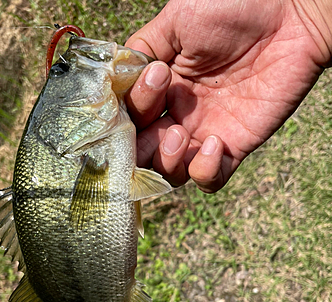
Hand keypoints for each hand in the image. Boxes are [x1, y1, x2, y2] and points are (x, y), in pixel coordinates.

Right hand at [125, 0, 331, 191]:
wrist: (289, 11)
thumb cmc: (233, 6)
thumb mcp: (174, 21)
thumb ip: (141, 51)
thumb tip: (117, 82)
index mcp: (161, 88)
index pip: (129, 119)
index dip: (126, 117)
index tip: (145, 88)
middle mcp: (179, 115)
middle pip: (142, 154)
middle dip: (138, 148)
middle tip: (157, 124)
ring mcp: (206, 132)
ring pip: (170, 174)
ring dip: (167, 160)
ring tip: (181, 133)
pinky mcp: (235, 145)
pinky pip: (211, 180)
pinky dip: (204, 171)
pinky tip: (215, 141)